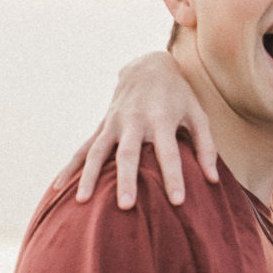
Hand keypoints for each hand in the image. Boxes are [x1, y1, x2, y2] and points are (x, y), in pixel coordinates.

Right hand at [75, 51, 220, 208]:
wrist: (148, 66)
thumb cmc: (179, 96)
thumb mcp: (198, 115)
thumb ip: (206, 147)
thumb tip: (213, 181)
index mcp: (161, 119)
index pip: (169, 153)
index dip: (174, 176)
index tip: (177, 201)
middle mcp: (135, 121)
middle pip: (129, 154)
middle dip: (126, 179)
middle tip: (125, 206)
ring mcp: (115, 123)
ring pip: (99, 152)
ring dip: (90, 176)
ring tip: (82, 201)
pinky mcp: (103, 126)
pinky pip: (84, 149)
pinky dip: (71, 167)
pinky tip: (58, 187)